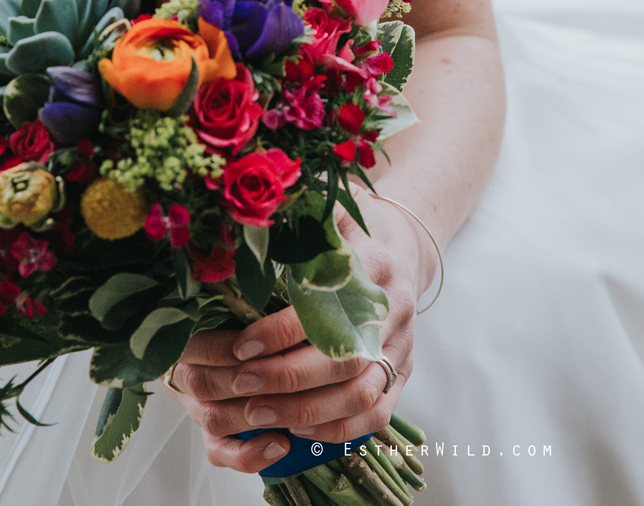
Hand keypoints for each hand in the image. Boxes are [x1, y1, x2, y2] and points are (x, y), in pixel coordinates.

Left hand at [160, 199, 429, 472]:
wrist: (402, 248)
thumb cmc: (349, 232)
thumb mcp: (327, 212)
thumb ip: (293, 218)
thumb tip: (242, 226)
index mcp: (376, 264)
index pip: (329, 305)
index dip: (282, 330)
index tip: (240, 344)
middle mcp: (396, 307)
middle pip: (346, 358)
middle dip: (287, 378)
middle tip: (240, 385)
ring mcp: (402, 344)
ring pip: (362, 393)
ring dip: (308, 411)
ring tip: (259, 415)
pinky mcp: (403, 372)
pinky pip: (378, 413)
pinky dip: (339, 429)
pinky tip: (298, 430)